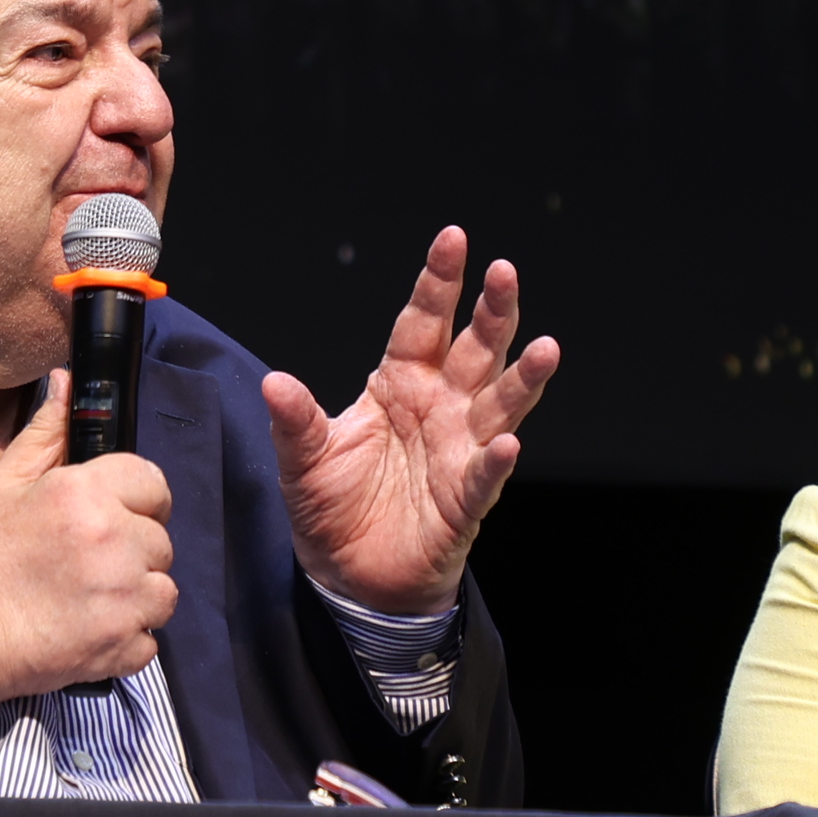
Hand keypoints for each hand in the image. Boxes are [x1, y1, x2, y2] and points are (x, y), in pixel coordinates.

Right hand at [0, 370, 178, 699]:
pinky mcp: (122, 647)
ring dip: (137, 596)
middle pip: (160, 540)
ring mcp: (123, 598)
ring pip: (164, 590)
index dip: (137, 498)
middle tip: (88, 561)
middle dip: (133, 549)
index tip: (116, 514)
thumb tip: (67, 383)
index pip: (152, 482)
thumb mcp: (5, 484)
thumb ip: (47, 434)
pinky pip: (150, 638)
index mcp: (86, 494)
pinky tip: (89, 630)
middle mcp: (114, 542)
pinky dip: (126, 639)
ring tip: (91, 599)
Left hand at [264, 227, 556, 618]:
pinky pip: (484, 477)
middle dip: (491, 312)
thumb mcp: (302, 460)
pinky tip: (509, 443)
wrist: (349, 576)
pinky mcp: (465, 500)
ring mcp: (458, 450)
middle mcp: (439, 407)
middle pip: (473, 350)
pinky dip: (497, 461)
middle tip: (506, 273)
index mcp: (400, 383)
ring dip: (522, 378)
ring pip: (499, 405)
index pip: (422, 322)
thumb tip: (273, 382)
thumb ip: (295, 420)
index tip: (455, 239)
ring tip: (544, 346)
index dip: (439, 282)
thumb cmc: (332, 507)